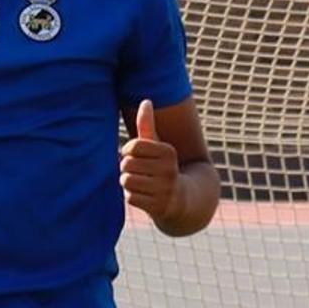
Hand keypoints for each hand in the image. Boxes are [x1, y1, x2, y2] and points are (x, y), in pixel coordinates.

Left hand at [119, 98, 179, 221]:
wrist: (183, 199)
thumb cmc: (163, 167)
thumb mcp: (158, 146)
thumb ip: (148, 125)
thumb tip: (146, 101)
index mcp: (168, 152)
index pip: (133, 146)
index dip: (128, 150)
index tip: (135, 155)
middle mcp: (169, 170)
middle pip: (126, 164)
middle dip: (128, 167)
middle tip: (140, 171)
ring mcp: (164, 190)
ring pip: (126, 180)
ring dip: (129, 182)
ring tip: (142, 182)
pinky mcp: (158, 206)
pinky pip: (130, 197)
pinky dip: (132, 196)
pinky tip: (144, 195)